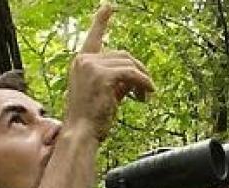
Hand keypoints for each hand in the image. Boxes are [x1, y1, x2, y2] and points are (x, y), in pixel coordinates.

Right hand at [65, 4, 154, 140]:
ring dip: (143, 80)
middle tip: (146, 91)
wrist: (81, 133)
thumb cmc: (92, 119)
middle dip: (139, 71)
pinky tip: (147, 95)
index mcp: (81, 63)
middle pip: (123, 55)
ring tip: (145, 97)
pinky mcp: (103, 76)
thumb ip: (116, 80)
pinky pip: (133, 74)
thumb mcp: (103, 94)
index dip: (102, 20)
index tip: (109, 6)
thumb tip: (135, 77)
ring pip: (130, 63)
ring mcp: (92, 66)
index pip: (94, 36)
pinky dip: (144, 83)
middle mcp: (85, 60)